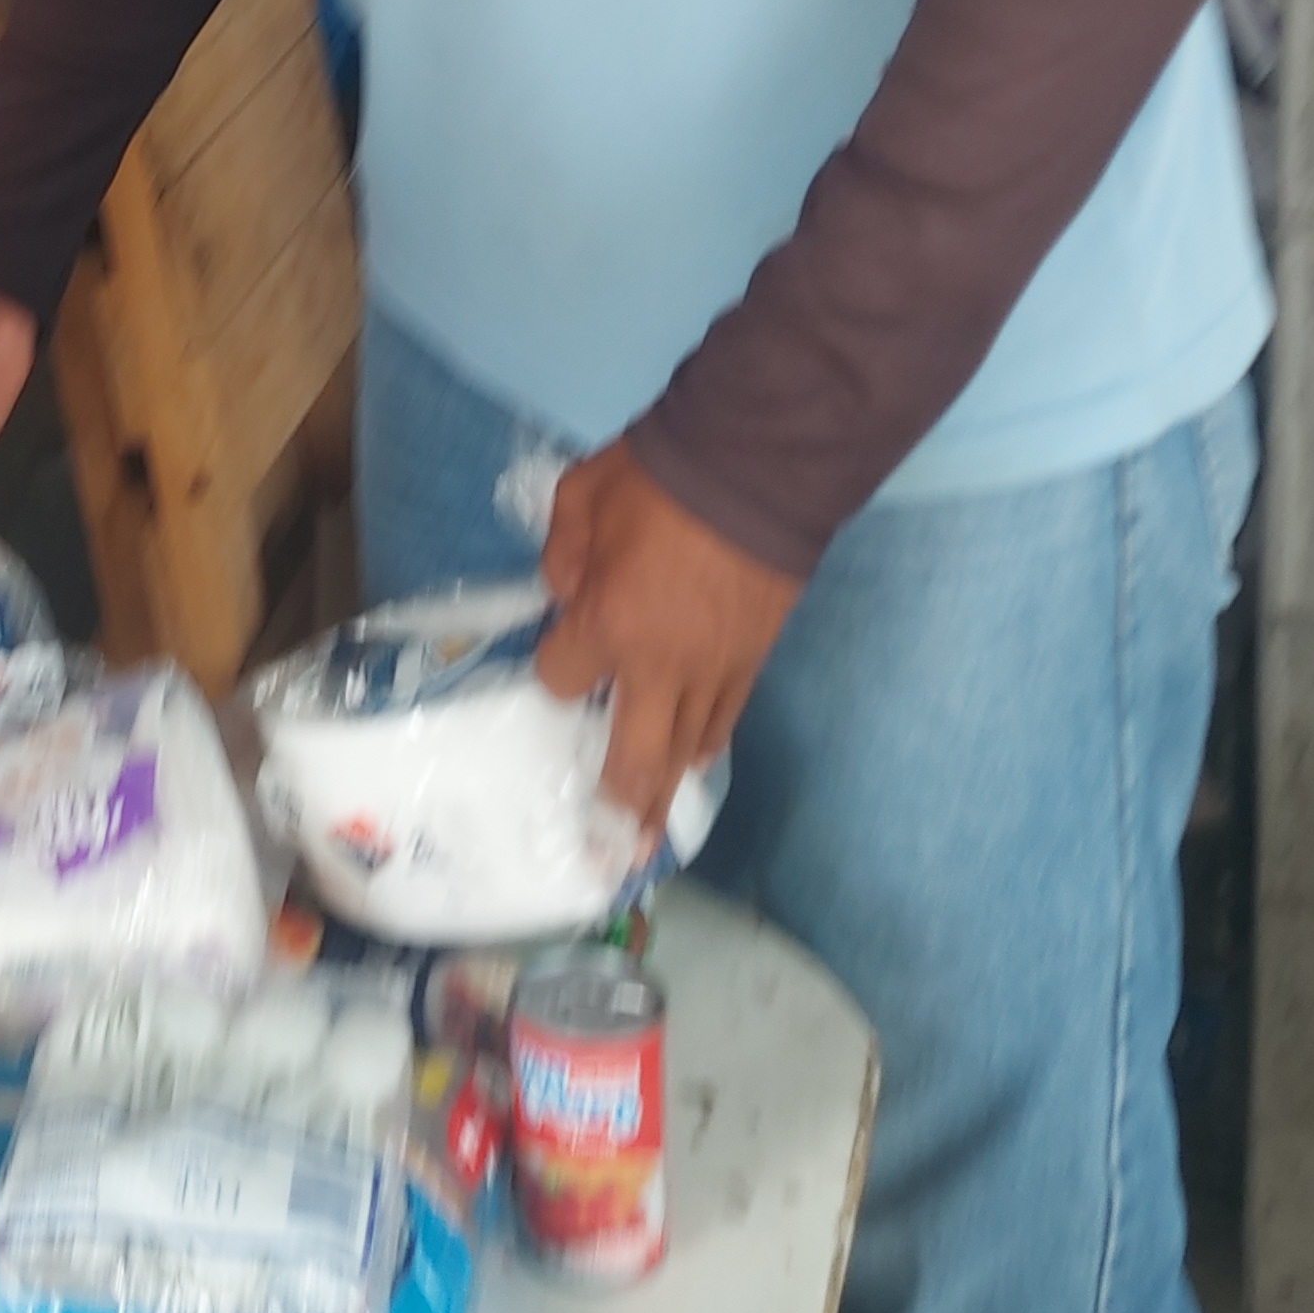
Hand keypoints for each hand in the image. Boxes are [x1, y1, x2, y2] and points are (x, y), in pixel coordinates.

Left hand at [534, 441, 803, 829]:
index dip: (555, 671)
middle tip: (606, 848)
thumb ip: (561, 555)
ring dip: (665, 792)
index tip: (559, 653)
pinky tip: (697, 760)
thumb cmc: (658, 474)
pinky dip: (707, 745)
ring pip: (687, 750)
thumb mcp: (579, 497)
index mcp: (605, 622)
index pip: (562, 679)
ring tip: (646, 833)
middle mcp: (658, 667)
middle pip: (632, 757)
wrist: (758, 464)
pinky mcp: (754, 660)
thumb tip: (565, 594)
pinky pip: (725, 720)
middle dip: (615, 805)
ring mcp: (713, 670)